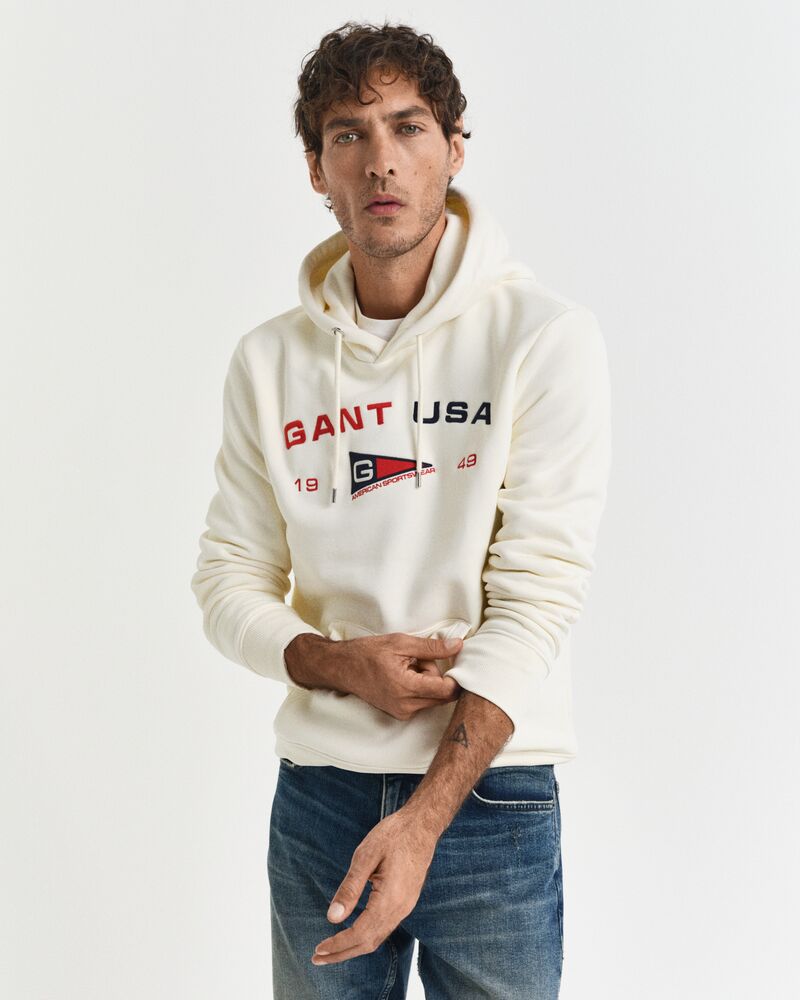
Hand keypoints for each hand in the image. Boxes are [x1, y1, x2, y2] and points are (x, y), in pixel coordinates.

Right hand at [285, 633, 462, 720]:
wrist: (342, 667)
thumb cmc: (368, 653)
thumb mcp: (402, 643)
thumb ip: (432, 647)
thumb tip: (458, 646)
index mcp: (407, 687)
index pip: (447, 690)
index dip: (455, 675)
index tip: (452, 661)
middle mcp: (406, 706)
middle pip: (442, 694)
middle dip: (436, 676)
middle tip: (418, 660)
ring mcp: (402, 712)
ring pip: (432, 698)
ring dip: (427, 682)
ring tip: (407, 667)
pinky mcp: (399, 714)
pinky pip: (422, 701)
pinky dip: (418, 689)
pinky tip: (402, 677)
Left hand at [311, 805, 437, 965]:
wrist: (422, 824)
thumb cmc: (393, 835)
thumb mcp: (366, 855)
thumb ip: (350, 888)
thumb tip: (332, 918)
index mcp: (390, 899)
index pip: (360, 934)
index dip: (338, 944)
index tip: (318, 949)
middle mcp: (400, 909)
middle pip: (369, 943)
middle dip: (342, 954)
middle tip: (317, 958)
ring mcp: (406, 906)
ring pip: (378, 938)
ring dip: (353, 948)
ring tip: (330, 951)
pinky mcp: (406, 901)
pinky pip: (384, 928)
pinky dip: (366, 937)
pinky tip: (353, 933)